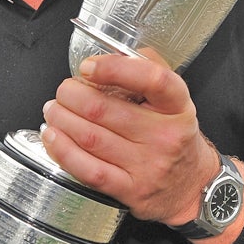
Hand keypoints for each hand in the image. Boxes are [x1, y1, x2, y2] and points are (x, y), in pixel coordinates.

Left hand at [40, 53, 219, 225]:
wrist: (190, 185)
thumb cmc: (174, 136)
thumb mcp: (174, 99)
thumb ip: (147, 69)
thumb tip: (113, 53)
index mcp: (177, 106)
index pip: (151, 79)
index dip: (113, 69)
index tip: (88, 67)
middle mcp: (165, 136)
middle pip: (104, 109)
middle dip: (71, 95)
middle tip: (64, 90)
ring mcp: (148, 166)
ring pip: (91, 138)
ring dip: (62, 119)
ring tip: (54, 110)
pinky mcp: (130, 190)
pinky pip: (88, 170)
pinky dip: (63, 151)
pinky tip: (53, 137)